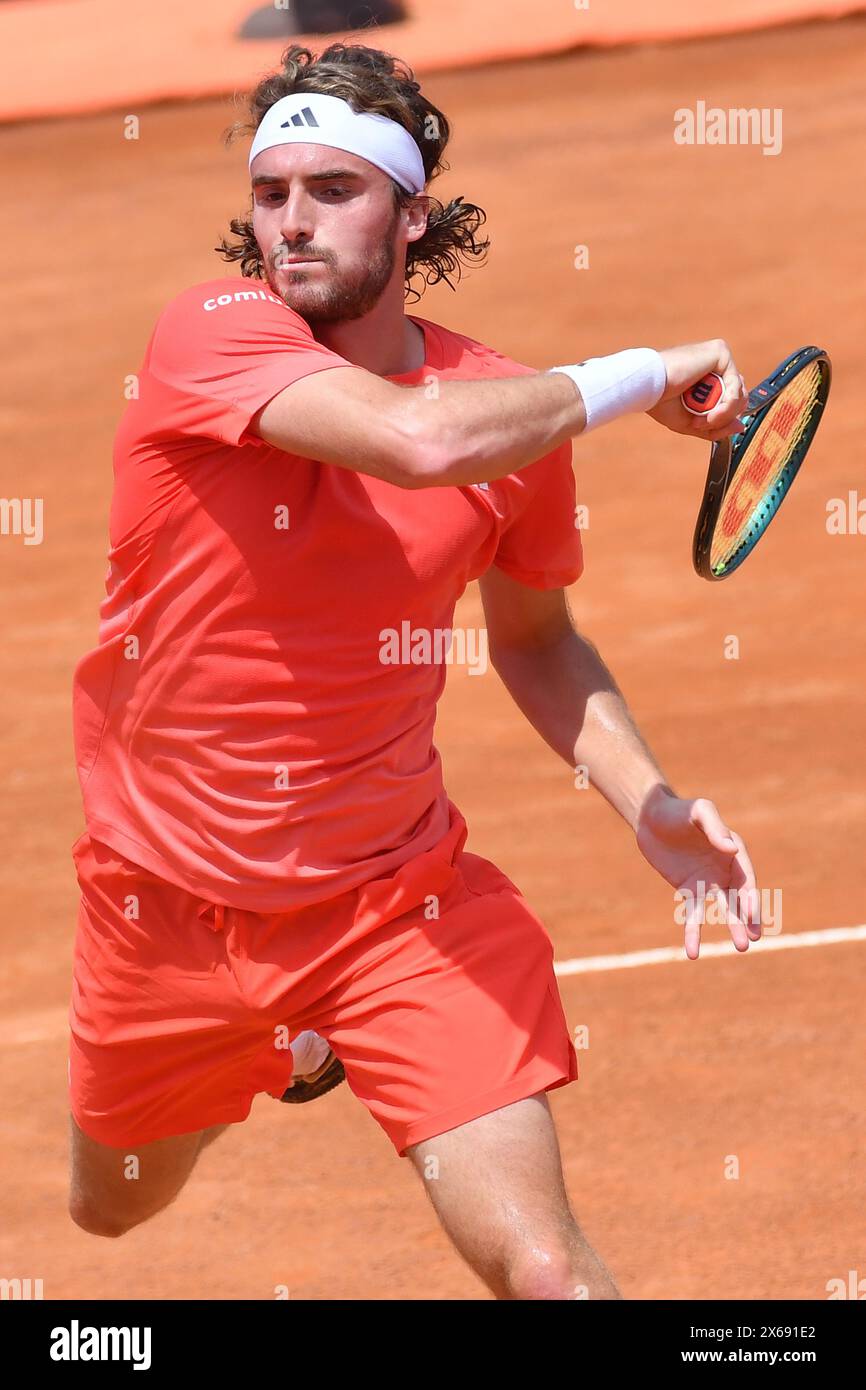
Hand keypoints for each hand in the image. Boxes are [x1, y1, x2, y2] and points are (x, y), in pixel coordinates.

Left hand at [635, 785, 762, 958]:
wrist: (651, 817)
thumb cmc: (679, 810)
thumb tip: (732, 849)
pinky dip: (694, 932)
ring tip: (741, 948)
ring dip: (731, 927)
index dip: (750, 897)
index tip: (752, 914)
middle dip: (748, 918)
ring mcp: (708, 881)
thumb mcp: (700, 812)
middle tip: (754, 939)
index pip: (745, 878)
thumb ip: (715, 828)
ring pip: (722, 909)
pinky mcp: (688, 889)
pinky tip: (693, 952)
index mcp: (734, 851)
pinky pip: (693, 914)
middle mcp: (725, 868)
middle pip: (740, 897)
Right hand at [649, 339, 749, 442]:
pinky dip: (726, 406)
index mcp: (709, 378)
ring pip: (740, 394)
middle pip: (740, 397)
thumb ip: (716, 426)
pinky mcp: (720, 352)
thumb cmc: (661, 402)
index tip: (698, 425)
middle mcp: (716, 364)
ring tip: (704, 418)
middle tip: (699, 423)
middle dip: (723, 418)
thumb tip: (740, 427)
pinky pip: (736, 386)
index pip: (731, 400)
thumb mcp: (691, 423)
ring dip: (723, 415)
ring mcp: (719, 356)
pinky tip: (710, 413)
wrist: (648, 387)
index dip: (720, 419)